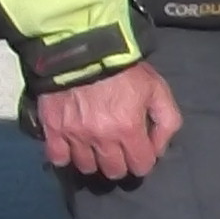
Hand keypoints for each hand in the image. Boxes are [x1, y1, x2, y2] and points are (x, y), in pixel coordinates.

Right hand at [36, 61, 181, 183]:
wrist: (83, 47)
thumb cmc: (124, 69)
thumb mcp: (158, 90)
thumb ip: (167, 122)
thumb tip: (158, 151)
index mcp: (128, 129)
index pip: (140, 166)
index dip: (143, 160)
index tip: (139, 150)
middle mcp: (101, 137)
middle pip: (113, 170)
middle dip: (120, 163)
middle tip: (118, 148)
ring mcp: (75, 134)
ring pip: (86, 166)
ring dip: (93, 159)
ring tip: (95, 145)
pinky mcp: (53, 127)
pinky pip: (57, 156)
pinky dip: (64, 155)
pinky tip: (71, 146)